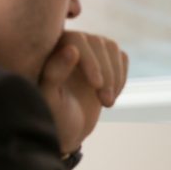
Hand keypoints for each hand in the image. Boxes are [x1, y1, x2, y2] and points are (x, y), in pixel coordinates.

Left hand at [39, 31, 127, 153]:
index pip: (76, 39)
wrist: (66, 131)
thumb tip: (72, 48)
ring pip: (111, 48)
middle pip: (97, 42)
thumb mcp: (49, 99)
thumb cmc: (52, 117)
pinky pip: (121, 58)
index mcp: (49, 49)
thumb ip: (55, 73)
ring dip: (115, 76)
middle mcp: (68, 44)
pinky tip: (110, 97)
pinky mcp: (104, 61)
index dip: (90, 60)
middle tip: (106, 103)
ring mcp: (88, 51)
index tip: (96, 85)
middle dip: (106, 73)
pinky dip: (121, 78)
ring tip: (107, 103)